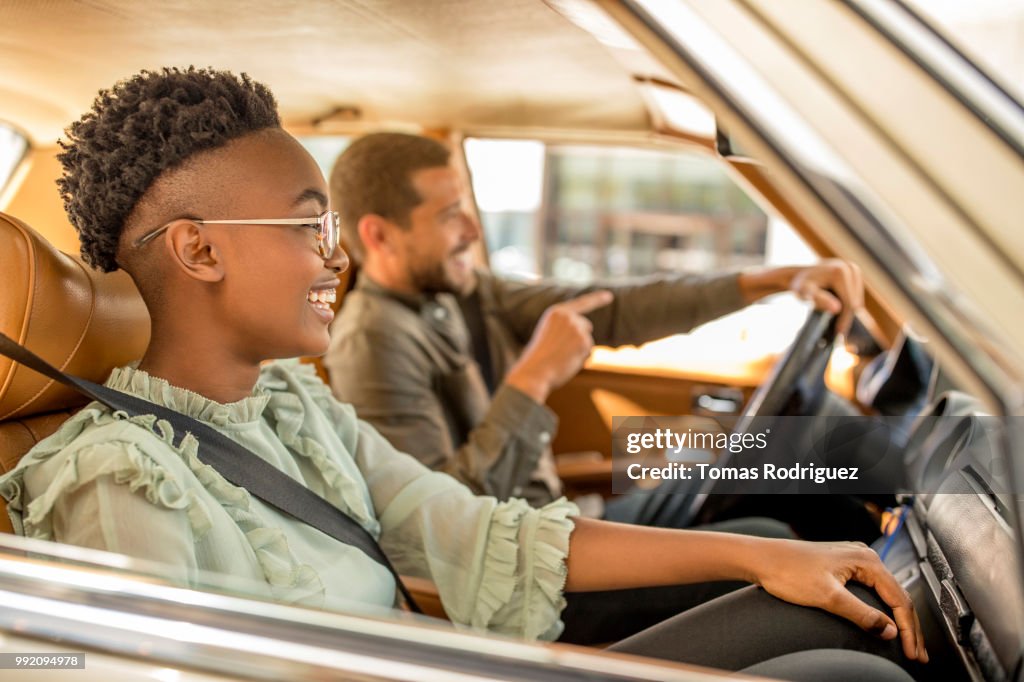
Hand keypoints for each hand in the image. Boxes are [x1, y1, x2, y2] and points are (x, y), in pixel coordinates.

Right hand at [505, 290, 613, 402]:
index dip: (597, 299)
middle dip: (580, 338)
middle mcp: (568, 317)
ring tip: (561, 357)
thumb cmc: (539, 357)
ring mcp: (577, 328)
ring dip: (578, 351)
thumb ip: (566, 327)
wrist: (535, 371)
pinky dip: (581, 359)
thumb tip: (588, 327)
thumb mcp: (549, 334)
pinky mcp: (585, 342)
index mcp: (557, 312)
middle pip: (586, 326)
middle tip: (561, 351)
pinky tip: (567, 361)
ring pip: (587, 341)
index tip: (609, 296)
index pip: (581, 303)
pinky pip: (588, 353)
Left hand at [755, 539, 927, 661]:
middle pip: (897, 597)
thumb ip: (861, 614)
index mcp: (866, 560)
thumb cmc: (788, 571)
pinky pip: (872, 591)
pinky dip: (882, 610)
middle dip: (909, 628)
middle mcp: (863, 557)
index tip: (912, 653)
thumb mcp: (828, 596)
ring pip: (886, 595)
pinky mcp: (842, 568)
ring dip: (897, 620)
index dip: (909, 630)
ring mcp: (853, 561)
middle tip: (917, 655)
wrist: (761, 558)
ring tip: (907, 644)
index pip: (900, 600)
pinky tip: (884, 623)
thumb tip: (890, 631)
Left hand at [788, 259, 863, 334]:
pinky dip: (848, 305)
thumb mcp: (804, 293)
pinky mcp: (854, 273)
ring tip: (839, 327)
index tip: (839, 334)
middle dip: (847, 318)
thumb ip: (819, 300)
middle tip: (839, 334)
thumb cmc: (800, 285)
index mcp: (841, 272)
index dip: (845, 320)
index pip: (849, 302)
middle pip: (855, 301)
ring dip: (849, 313)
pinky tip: (840, 315)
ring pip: (857, 299)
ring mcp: (853, 269)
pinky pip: (856, 295)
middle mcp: (850, 268)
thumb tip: (837, 308)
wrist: (798, 274)